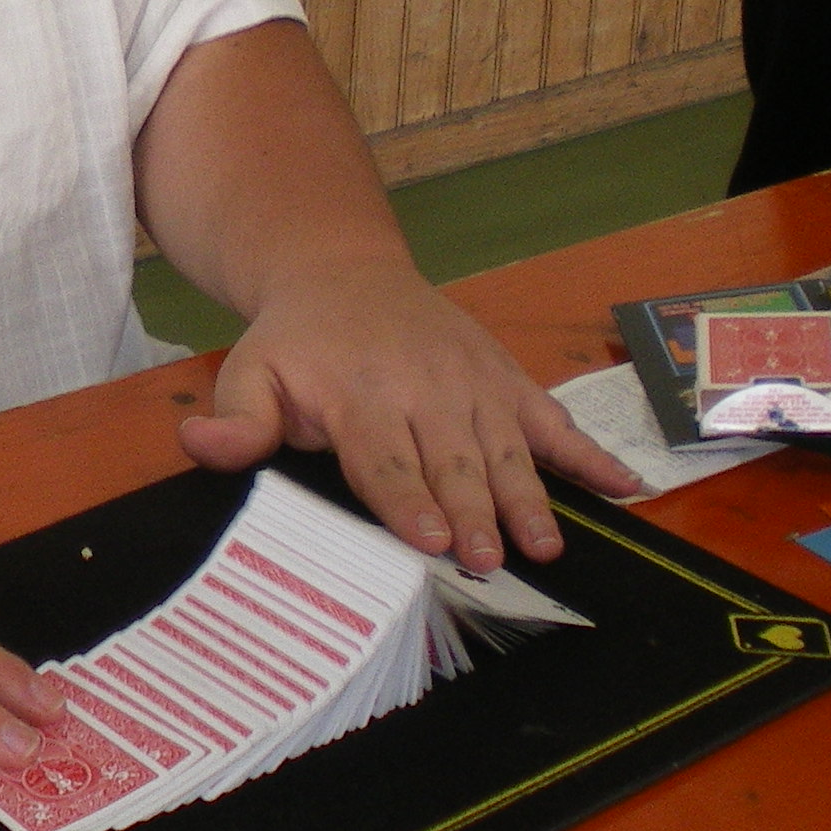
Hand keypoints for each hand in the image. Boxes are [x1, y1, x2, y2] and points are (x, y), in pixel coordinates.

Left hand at [174, 257, 642, 571]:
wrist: (343, 272)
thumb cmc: (297, 342)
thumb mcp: (249, 372)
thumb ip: (236, 418)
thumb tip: (201, 444)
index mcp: (360, 395)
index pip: (387, 459)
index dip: (410, 500)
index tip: (435, 539)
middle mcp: (424, 389)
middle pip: (453, 460)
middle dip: (475, 510)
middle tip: (492, 559)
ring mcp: (473, 383)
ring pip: (506, 447)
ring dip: (529, 496)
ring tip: (546, 543)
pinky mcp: (505, 380)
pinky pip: (552, 418)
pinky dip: (590, 452)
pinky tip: (628, 487)